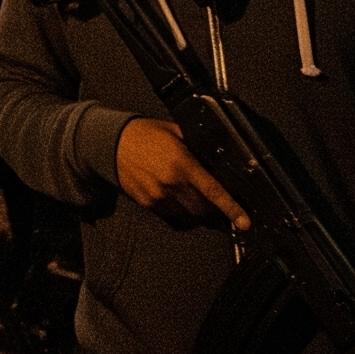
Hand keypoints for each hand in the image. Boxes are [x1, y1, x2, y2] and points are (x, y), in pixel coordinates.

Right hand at [114, 119, 249, 228]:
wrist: (110, 142)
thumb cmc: (144, 133)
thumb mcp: (174, 132)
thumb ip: (196, 146)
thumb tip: (219, 157)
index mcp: (181, 163)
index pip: (213, 190)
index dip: (231, 208)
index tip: (244, 221)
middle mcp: (171, 183)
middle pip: (204, 207)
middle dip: (211, 204)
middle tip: (209, 193)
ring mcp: (159, 196)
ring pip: (189, 213)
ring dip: (195, 206)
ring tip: (188, 191)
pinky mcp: (149, 204)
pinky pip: (173, 213)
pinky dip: (179, 207)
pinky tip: (172, 191)